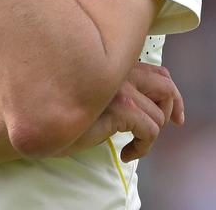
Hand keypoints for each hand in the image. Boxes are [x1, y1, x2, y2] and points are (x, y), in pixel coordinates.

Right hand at [62, 63, 184, 161]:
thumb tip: (150, 103)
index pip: (158, 72)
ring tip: (132, 144)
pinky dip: (143, 148)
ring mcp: (120, 87)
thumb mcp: (97, 95)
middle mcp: (119, 69)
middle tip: (169, 126)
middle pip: (166, 87)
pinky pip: (150, 132)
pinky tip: (127, 153)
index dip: (171, 94)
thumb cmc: (64, 108)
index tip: (175, 115)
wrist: (41, 119)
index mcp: (115, 63)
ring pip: (158, 116)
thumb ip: (120, 89)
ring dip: (149, 136)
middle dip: (171, 109)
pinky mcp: (119, 107)